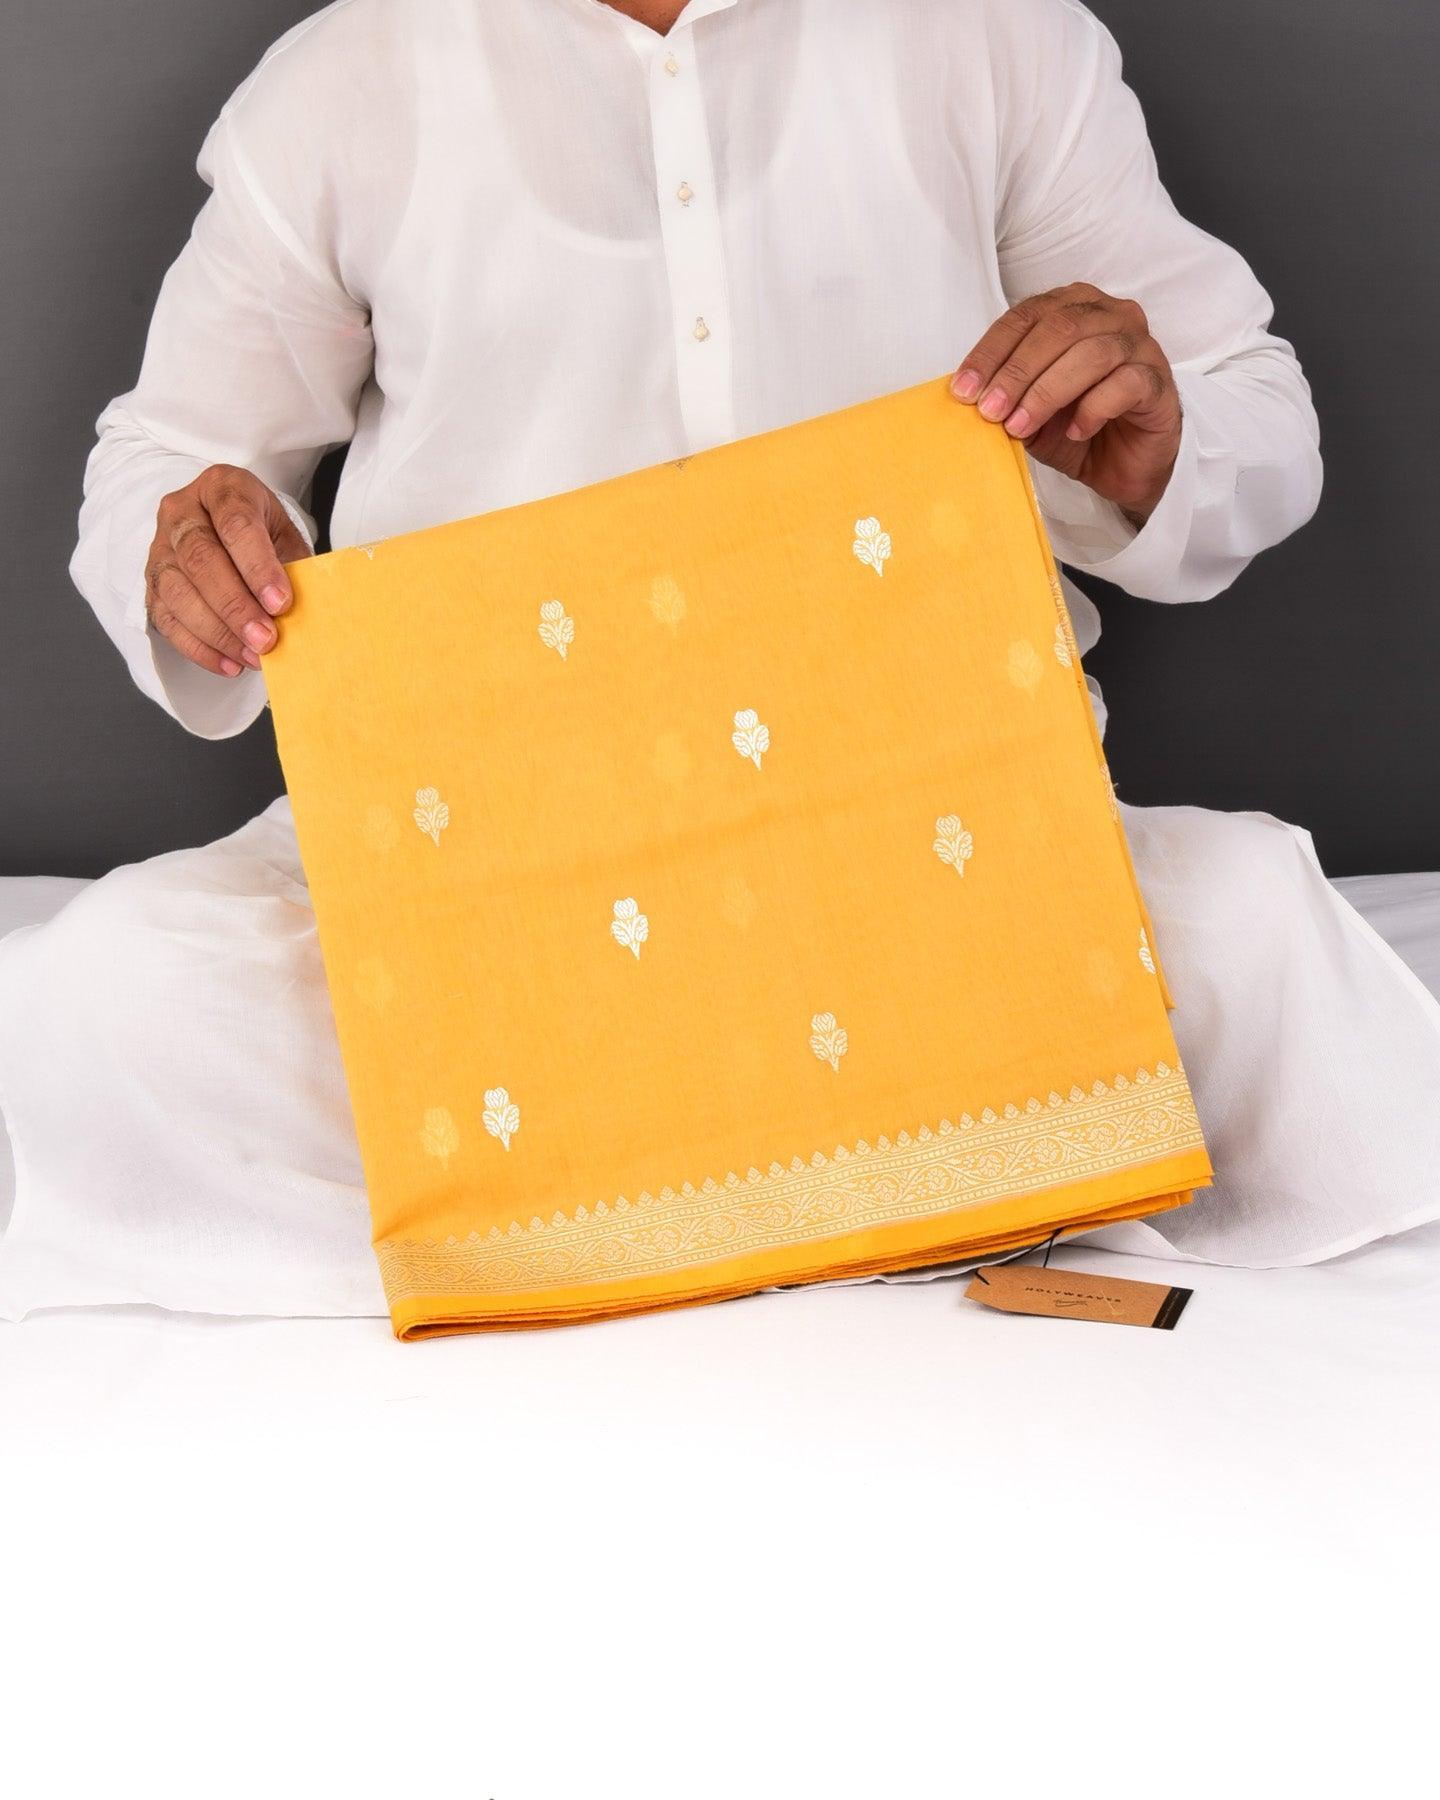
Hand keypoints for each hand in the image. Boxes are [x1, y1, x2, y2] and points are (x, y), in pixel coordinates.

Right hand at [144, 465, 310, 676]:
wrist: (224, 524)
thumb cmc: (261, 531)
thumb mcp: (284, 534)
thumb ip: (291, 564)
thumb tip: (300, 613)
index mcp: (221, 488)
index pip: (235, 524)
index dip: (258, 566)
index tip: (281, 602)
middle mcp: (181, 511)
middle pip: (200, 558)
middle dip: (235, 606)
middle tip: (266, 640)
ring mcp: (159, 546)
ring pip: (177, 591)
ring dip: (217, 632)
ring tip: (252, 656)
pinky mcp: (151, 582)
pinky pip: (165, 618)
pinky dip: (198, 647)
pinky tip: (228, 664)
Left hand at [952, 283, 1181, 525]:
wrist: (1125, 466)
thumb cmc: (1077, 427)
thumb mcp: (1030, 413)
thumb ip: (1007, 396)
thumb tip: (971, 397)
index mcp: (1074, 308)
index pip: (1026, 316)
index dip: (991, 350)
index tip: (964, 389)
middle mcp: (1111, 315)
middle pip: (1059, 328)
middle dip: (1017, 372)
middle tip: (990, 411)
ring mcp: (1140, 345)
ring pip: (1091, 353)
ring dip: (1047, 392)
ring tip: (1020, 426)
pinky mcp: (1158, 381)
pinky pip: (1125, 384)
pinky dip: (1093, 408)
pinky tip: (1075, 432)